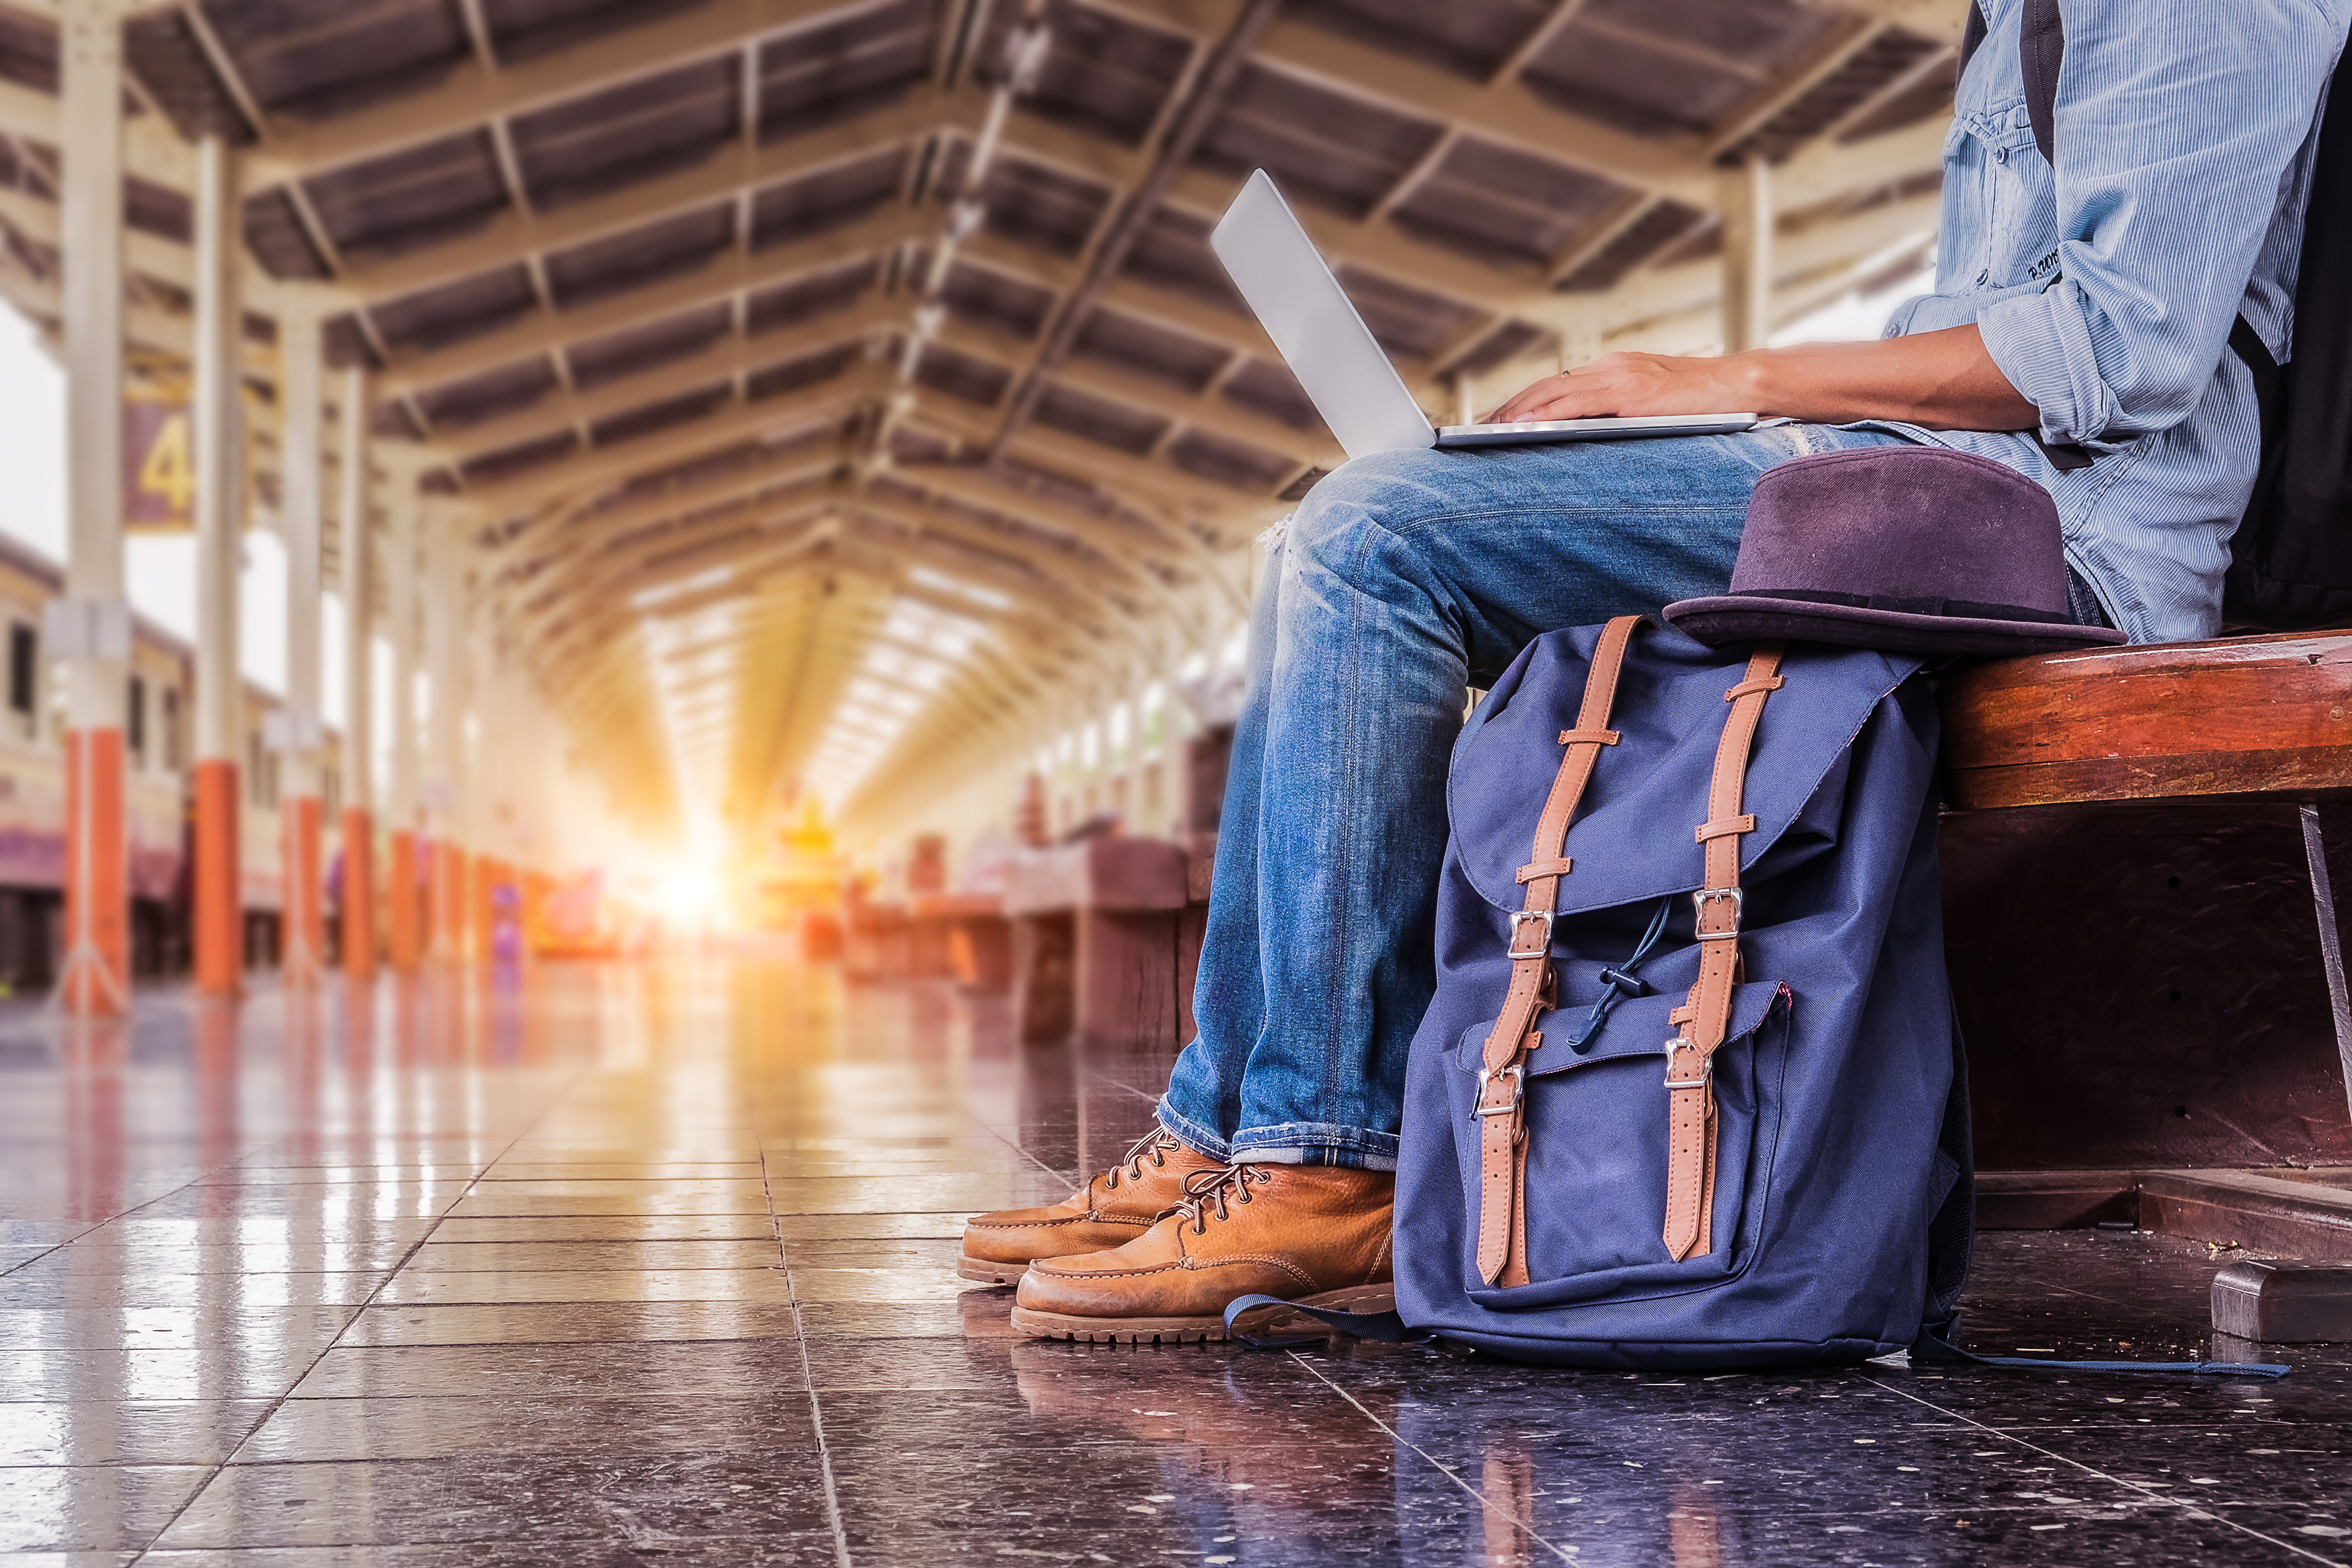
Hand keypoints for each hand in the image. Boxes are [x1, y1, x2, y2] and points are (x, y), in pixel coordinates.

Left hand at [1486, 351, 1757, 423]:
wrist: (1738, 384)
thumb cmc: (1700, 400)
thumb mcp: (1650, 400)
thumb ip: (1618, 407)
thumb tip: (1586, 428)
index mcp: (1613, 367)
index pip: (1556, 382)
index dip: (1523, 398)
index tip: (1498, 416)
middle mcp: (1610, 365)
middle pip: (1546, 384)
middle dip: (1510, 405)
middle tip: (1480, 426)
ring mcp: (1619, 376)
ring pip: (1554, 390)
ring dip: (1518, 410)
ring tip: (1492, 428)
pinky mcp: (1630, 392)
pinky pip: (1578, 403)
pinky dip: (1548, 414)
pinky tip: (1528, 426)